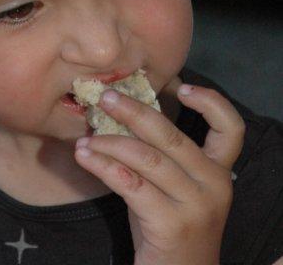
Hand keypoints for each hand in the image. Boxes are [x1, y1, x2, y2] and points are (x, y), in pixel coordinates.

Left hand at [74, 83, 244, 264]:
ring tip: (85, 138)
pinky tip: (85, 157)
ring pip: (146, 158)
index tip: (181, 88)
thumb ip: (159, 156)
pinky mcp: (171, 224)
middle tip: (105, 98)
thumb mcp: (172, 188)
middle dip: (134, 111)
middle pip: (171, 135)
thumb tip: (120, 115)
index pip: (231, 130)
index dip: (212, 103)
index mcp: (219, 173)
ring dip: (108, 142)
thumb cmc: (168, 229)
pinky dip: (103, 166)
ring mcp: (195, 206)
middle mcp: (214, 186)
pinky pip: (130, 183)